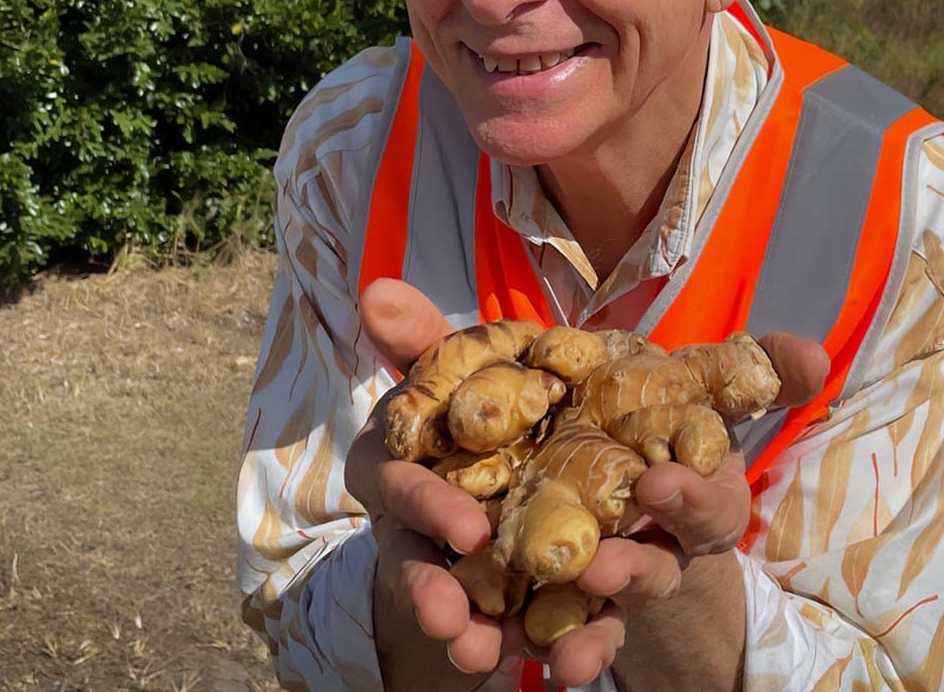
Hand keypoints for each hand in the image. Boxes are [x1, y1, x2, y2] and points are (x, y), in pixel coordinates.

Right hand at [348, 279, 523, 683]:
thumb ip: (424, 339)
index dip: (426, 507)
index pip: (399, 486)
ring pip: (461, 608)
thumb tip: (375, 289)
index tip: (466, 530)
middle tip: (458, 625)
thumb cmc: (487, 404)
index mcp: (404, 465)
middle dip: (434, 596)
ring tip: (494, 659)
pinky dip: (553, 648)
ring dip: (476, 635)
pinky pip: (530, 630)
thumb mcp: (464, 368)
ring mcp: (463, 570)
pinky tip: (568, 665)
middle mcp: (422, 526)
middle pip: (418, 565)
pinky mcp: (516, 601)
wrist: (547, 451)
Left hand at [546, 332, 832, 685]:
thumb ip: (760, 374)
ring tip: (561, 652)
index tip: (658, 483)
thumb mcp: (711, 395)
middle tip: (601, 567)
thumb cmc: (672, 426)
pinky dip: (526, 641)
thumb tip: (815, 356)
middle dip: (631, 574)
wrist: (621, 466)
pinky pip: (545, 627)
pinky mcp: (559, 599)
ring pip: (601, 616)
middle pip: (653, 574)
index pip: (707, 511)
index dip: (688, 500)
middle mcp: (661, 552)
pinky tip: (496, 649)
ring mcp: (608, 582)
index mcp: (703, 506)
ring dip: (584, 635)